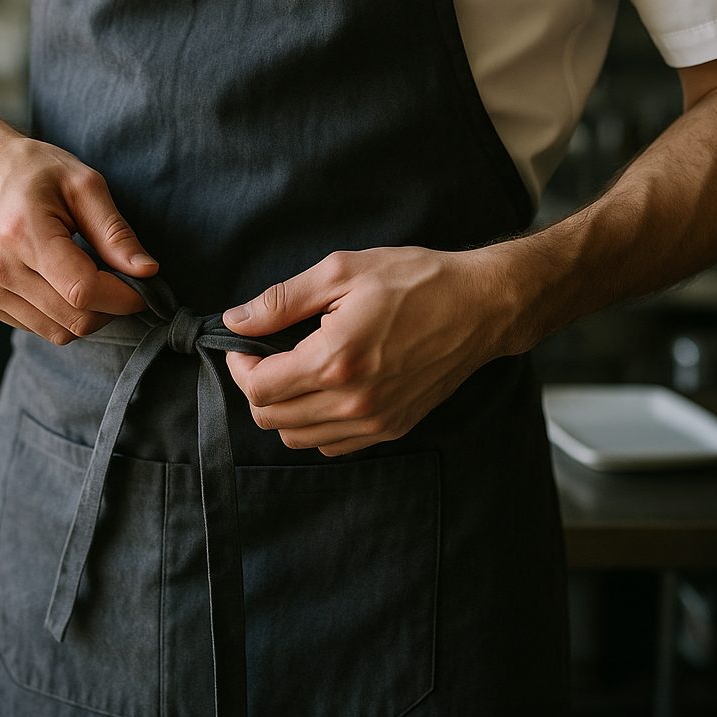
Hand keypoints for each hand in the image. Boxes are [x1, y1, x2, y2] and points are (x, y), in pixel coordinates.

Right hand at [0, 132, 157, 343]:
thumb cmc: (31, 169)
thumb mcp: (82, 185)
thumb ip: (115, 232)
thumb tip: (147, 271)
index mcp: (23, 235)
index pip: (82, 291)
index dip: (122, 297)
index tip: (142, 286)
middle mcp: (0, 270)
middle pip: (75, 319)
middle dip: (111, 307)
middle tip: (122, 279)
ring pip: (60, 332)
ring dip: (89, 314)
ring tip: (93, 276)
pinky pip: (41, 328)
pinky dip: (64, 314)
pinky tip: (65, 282)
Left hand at [222, 247, 520, 455]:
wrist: (480, 306)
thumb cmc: (415, 280)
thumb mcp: (341, 272)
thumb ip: (282, 300)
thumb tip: (236, 320)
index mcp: (336, 360)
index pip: (259, 388)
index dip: (240, 366)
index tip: (243, 344)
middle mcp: (354, 401)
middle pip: (272, 419)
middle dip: (256, 387)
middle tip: (265, 354)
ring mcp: (375, 421)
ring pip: (298, 438)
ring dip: (283, 409)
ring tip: (293, 371)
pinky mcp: (392, 428)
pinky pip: (332, 445)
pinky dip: (314, 425)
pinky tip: (323, 390)